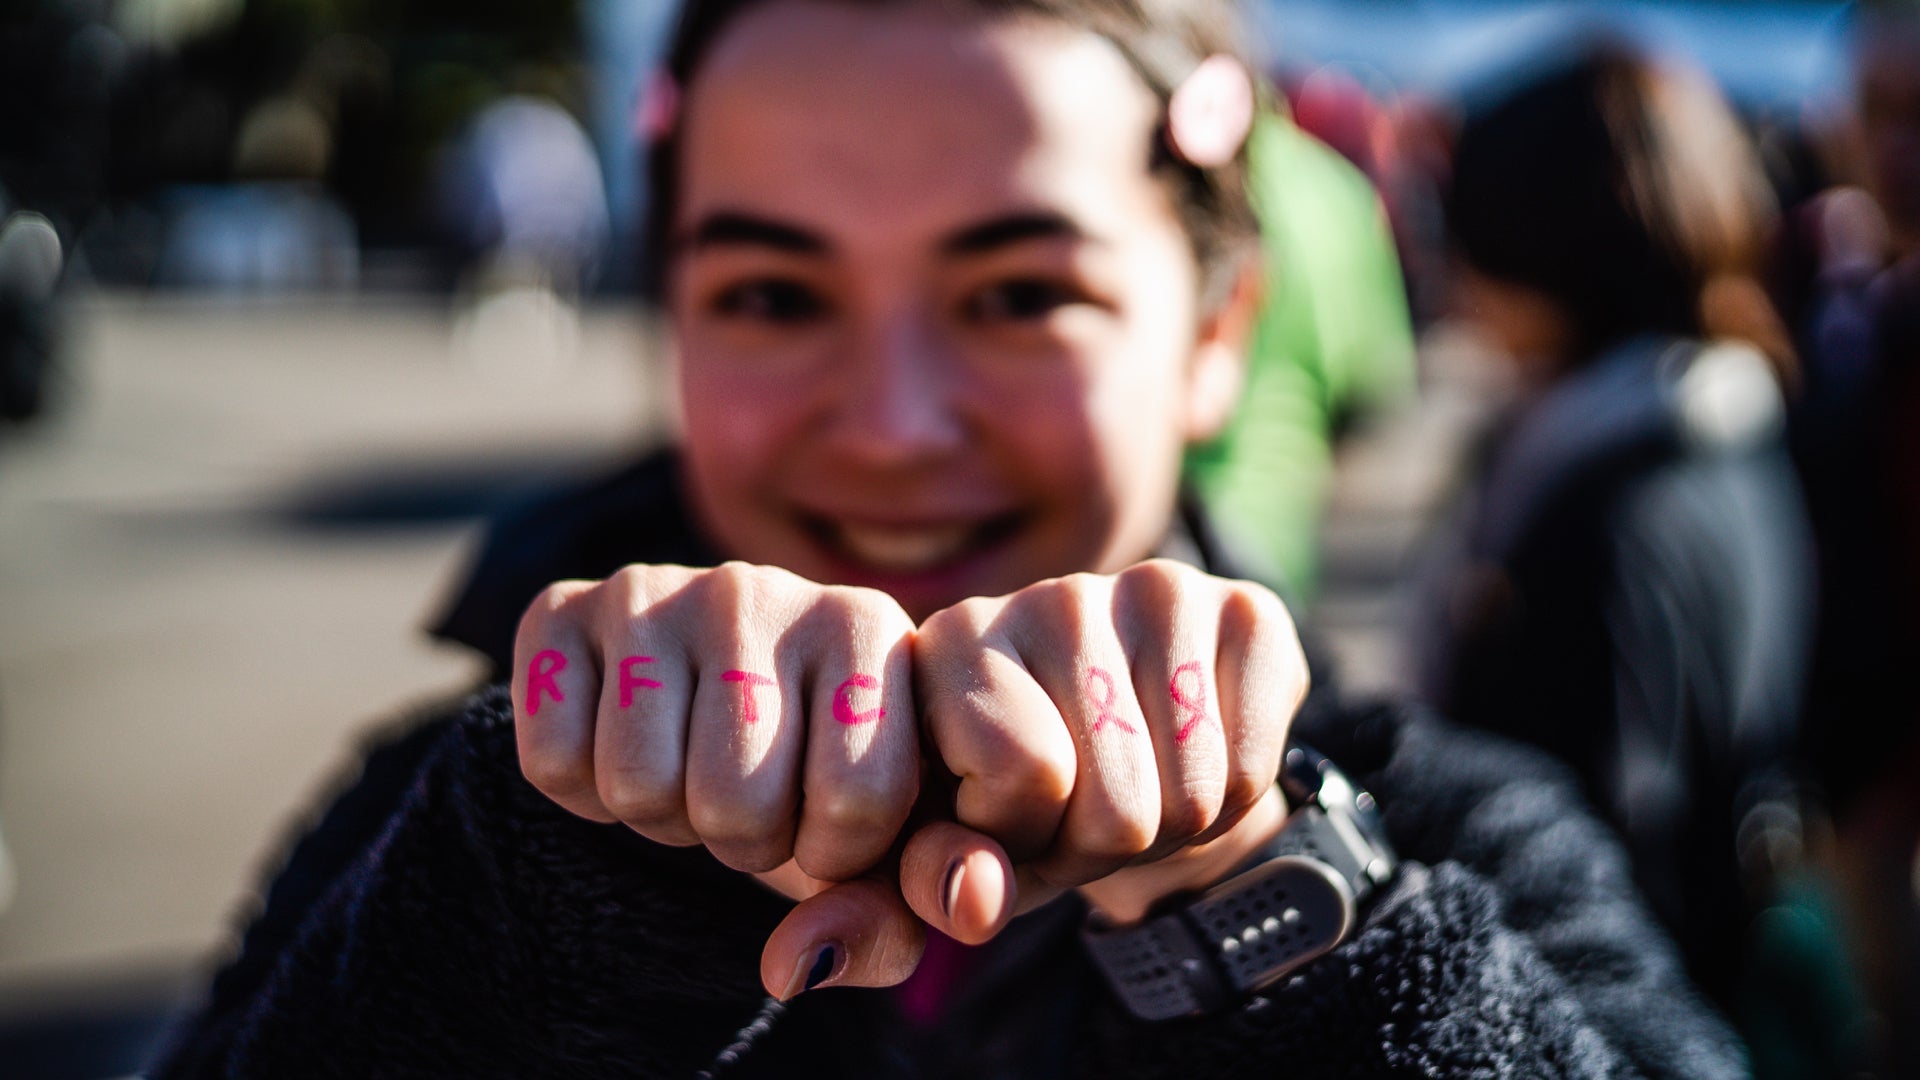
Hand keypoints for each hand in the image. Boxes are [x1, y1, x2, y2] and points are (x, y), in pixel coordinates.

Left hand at [512, 559, 1308, 997]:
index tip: (1007, 826)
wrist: (1149, 766)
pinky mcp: (1249, 608)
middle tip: (1083, 817)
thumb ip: (873, 914)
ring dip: (1168, 831)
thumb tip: (798, 964)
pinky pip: (1254, 767)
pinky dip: (1236, 798)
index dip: (1025, 840)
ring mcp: (1155, 589)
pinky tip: (1196, 759)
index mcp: (950, 640)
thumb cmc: (1018, 817)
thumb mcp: (941, 872)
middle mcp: (1048, 594)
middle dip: (1100, 848)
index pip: (1020, 776)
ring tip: (1137, 791)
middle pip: (1111, 802)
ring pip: (1188, 794)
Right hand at [512, 562, 966, 994]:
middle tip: (746, 798)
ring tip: (690, 770)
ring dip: (661, 817)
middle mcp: (763, 589)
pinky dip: (580, 793)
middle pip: (735, 802)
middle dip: (740, 840)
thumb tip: (795, 965)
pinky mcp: (562, 607)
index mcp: (868, 625)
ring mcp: (656, 592)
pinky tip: (621, 745)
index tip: (826, 823)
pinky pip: (553, 762)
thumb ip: (891, 921)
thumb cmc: (817, 778)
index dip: (836, 854)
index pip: (859, 797)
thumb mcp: (883, 847)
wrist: (708, 697)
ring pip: (639, 787)